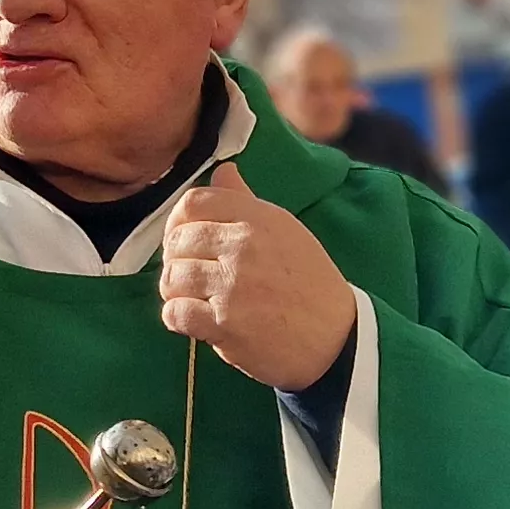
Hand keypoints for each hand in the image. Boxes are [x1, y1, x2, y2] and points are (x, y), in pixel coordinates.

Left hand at [159, 163, 355, 390]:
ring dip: (174, 290)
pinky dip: (177, 317)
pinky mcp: (224, 324)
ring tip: (191, 298)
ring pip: (171, 277)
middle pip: (177, 240)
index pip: (194, 202)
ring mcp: (232, 286)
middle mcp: (243, 246)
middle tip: (188, 274)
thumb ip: (246, 202)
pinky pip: (175, 313)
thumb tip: (223, 171)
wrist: (338, 337)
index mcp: (258, 218)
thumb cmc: (310, 283)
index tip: (182, 239)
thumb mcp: (285, 230)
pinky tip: (194, 320)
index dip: (177, 221)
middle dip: (174, 259)